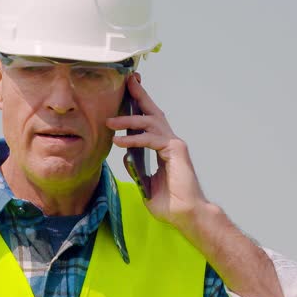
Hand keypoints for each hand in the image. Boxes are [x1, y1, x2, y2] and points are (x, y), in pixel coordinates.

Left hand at [107, 73, 208, 231]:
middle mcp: (170, 141)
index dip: (139, 106)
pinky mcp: (175, 150)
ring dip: (128, 119)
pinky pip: (150, 139)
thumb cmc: (170, 203)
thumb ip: (136, 168)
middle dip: (140, 95)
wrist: (186, 215)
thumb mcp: (145, 183)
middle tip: (128, 81)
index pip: (150, 122)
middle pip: (153, 112)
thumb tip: (125, 156)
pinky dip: (134, 139)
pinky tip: (119, 141)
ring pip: (150, 122)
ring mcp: (174, 144)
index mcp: (164, 147)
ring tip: (109, 123)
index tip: (128, 92)